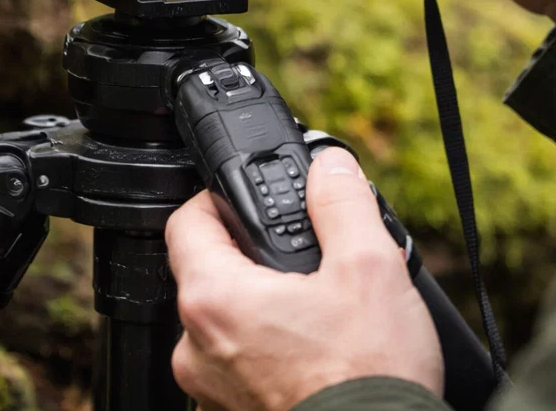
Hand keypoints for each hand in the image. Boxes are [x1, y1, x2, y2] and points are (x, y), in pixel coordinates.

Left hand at [166, 147, 441, 410]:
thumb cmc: (369, 378)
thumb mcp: (370, 266)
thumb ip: (342, 203)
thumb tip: (329, 167)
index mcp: (213, 299)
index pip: (185, 220)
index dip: (217, 197)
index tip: (251, 197)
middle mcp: (196, 348)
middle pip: (207, 272)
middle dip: (252, 256)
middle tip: (303, 254)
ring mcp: (211, 391)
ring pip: (227, 324)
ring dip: (264, 308)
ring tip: (320, 309)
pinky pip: (241, 367)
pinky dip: (270, 353)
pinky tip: (317, 354)